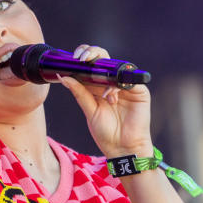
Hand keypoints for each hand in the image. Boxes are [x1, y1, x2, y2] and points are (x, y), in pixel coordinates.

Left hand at [59, 44, 152, 158]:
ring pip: (117, 66)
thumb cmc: (106, 132)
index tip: (74, 57)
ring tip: (99, 92)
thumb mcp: (89, 110)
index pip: (92, 64)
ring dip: (105, 72)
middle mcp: (113, 83)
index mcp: (99, 86)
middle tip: (81, 58)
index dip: (84, 56)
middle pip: (105, 59)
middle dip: (92, 54)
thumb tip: (63, 76)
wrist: (122, 149)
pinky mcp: (140, 91)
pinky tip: (111, 96)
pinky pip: (129, 80)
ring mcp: (127, 86)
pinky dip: (118, 85)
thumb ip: (79, 92)